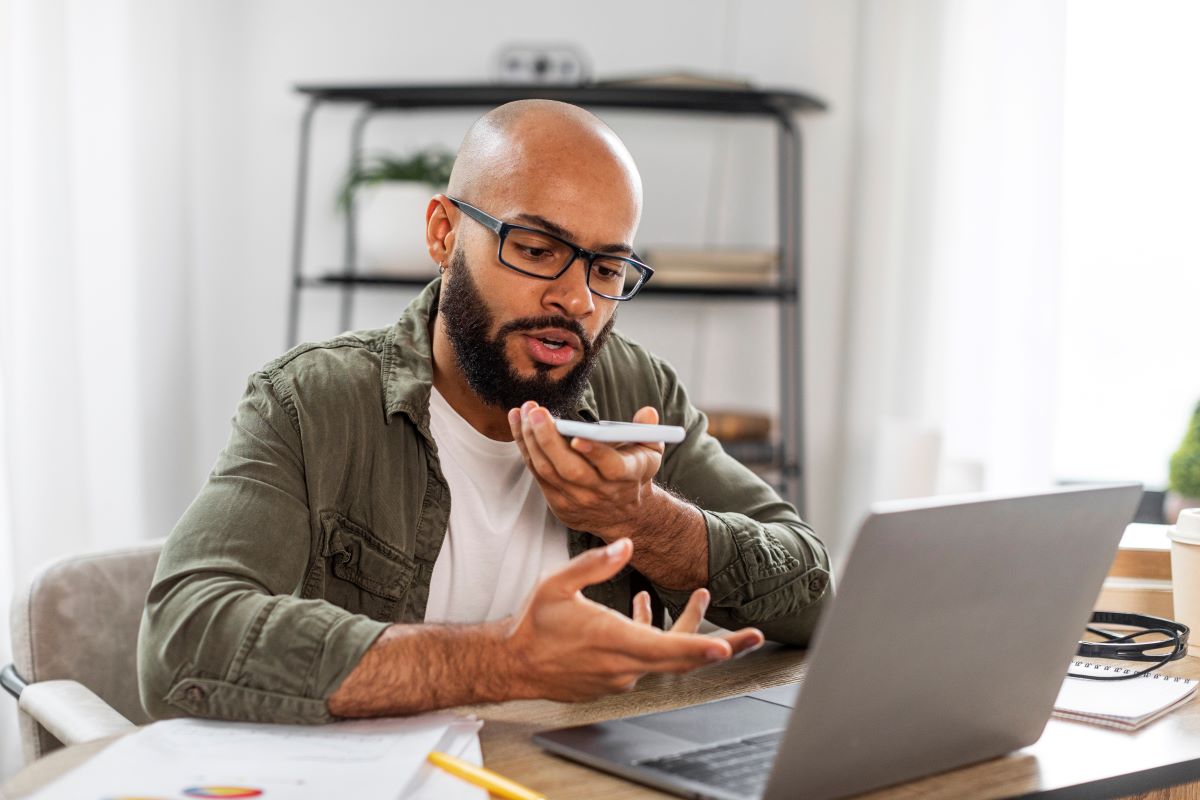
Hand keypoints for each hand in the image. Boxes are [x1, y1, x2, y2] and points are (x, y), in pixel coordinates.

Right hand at [501, 538, 761, 700]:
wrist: (513, 664)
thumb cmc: (535, 623)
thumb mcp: (558, 584)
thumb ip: (595, 563)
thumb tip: (626, 544)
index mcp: (613, 640)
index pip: (666, 647)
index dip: (700, 646)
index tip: (728, 647)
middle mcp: (623, 663)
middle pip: (683, 659)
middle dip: (723, 647)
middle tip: (755, 636)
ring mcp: (620, 675)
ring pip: (665, 655)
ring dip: (685, 629)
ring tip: (700, 597)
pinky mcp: (614, 678)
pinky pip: (645, 659)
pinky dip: (655, 636)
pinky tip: (645, 610)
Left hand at [508, 402, 663, 537]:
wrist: (626, 514)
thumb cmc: (635, 472)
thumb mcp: (651, 451)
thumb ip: (648, 430)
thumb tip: (648, 413)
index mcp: (626, 476)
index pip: (611, 467)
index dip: (595, 453)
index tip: (578, 436)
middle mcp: (600, 492)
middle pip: (570, 470)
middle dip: (549, 440)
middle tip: (536, 411)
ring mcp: (576, 500)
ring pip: (547, 471)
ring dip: (531, 440)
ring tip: (523, 412)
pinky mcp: (558, 503)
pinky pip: (536, 474)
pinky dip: (525, 448)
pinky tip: (518, 423)